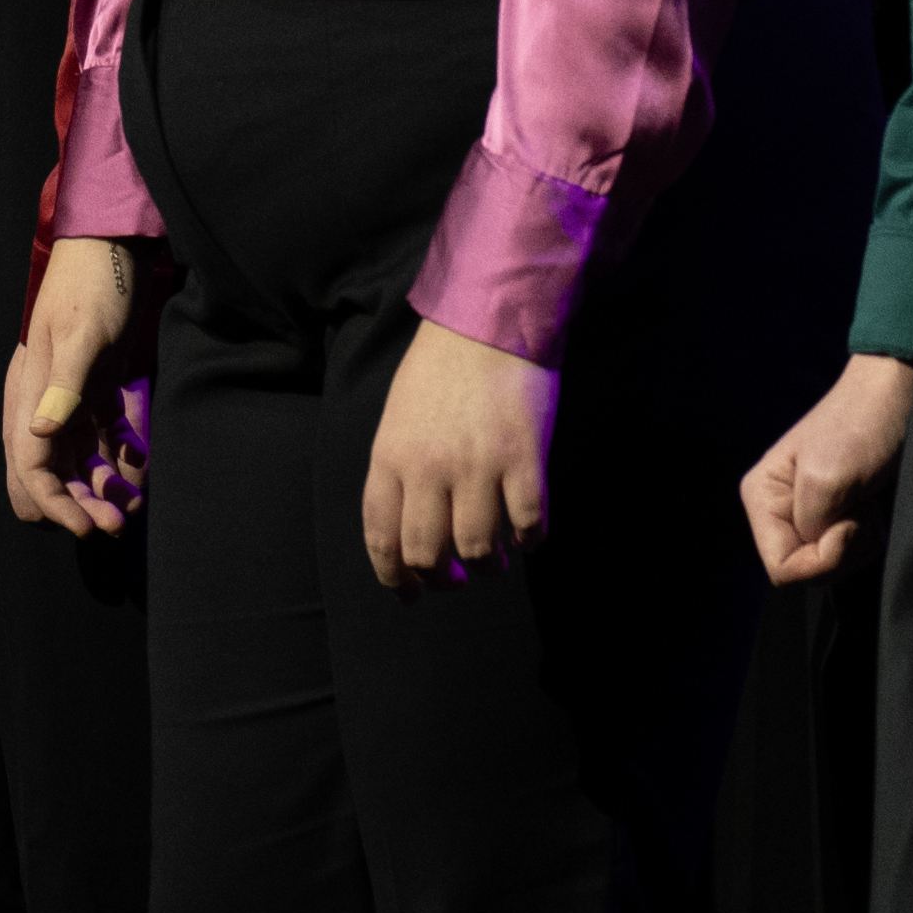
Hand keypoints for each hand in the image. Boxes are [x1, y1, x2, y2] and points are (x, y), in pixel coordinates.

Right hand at [0, 235, 155, 536]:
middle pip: (47, 477)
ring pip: (74, 466)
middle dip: (77, 505)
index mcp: (29, 395)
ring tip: (134, 505)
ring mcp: (67, 401)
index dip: (55, 504)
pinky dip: (116, 460)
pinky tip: (140, 466)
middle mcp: (41, 405)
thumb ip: (63, 385)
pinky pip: (99, 442)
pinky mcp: (92, 393)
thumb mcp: (82, 336)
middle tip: (117, 523)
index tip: (89, 528)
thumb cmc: (93, 287)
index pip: (30, 468)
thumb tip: (40, 434)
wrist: (110, 246)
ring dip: (99, 490)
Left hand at [363, 324, 559, 587]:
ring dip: (488, 566)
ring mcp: (478, 463)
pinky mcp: (523, 457)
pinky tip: (528, 533)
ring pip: (478, 550)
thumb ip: (399, 470)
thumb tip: (409, 531)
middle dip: (442, 580)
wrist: (488, 319)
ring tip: (496, 559)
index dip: (394, 578)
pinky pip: (528, 524)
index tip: (409, 593)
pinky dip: (530, 541)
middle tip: (457, 579)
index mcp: (390, 455)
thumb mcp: (398, 416)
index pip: (382, 537)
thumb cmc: (440, 367)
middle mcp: (429, 466)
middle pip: (427, 554)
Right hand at [744, 351, 912, 586]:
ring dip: (856, 546)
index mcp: (761, 497)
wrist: (897, 396)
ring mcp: (805, 514)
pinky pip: (845, 555)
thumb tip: (818, 550)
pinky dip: (865, 541)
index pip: (780, 568)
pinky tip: (869, 509)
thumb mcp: (827, 478)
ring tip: (864, 505)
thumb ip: (810, 526)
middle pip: (803, 570)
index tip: (847, 525)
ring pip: (827, 566)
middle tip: (858, 512)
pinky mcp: (833, 515)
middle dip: (840, 553)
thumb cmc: (861, 425)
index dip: (819, 560)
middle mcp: (777, 510)